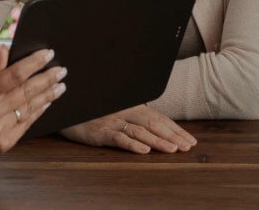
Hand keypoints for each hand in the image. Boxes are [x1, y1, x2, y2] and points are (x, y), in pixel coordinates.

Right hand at [0, 46, 68, 163]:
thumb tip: (6, 50)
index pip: (13, 75)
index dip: (34, 63)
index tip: (48, 54)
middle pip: (26, 92)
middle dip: (47, 79)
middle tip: (61, 70)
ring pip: (29, 109)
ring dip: (47, 96)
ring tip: (60, 85)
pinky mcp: (2, 144)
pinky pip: (25, 125)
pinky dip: (38, 112)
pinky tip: (46, 102)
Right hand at [60, 105, 195, 153]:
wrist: (68, 108)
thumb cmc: (93, 112)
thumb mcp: (116, 113)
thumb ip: (134, 118)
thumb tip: (156, 129)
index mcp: (132, 107)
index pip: (159, 118)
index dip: (176, 129)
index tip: (190, 140)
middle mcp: (125, 112)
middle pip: (154, 124)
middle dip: (173, 135)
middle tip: (187, 147)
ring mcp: (112, 121)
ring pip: (140, 131)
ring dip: (158, 140)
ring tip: (172, 149)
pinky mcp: (100, 131)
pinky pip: (119, 137)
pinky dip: (132, 144)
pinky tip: (144, 150)